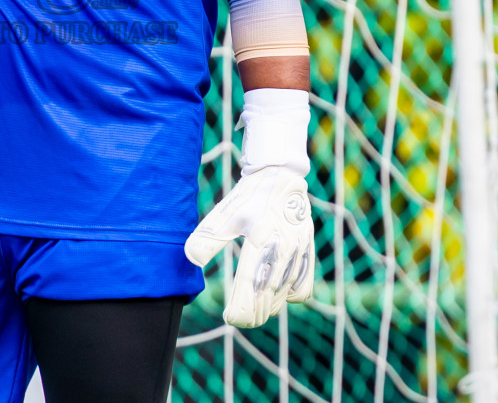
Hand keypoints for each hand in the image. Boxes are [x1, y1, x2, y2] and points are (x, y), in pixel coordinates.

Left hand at [184, 167, 315, 326]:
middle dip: (253, 314)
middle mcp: (282, 251)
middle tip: (238, 317)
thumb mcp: (224, 215)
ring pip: (283, 296)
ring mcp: (297, 255)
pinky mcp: (307, 254)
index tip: (230, 319)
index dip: (241, 309)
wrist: (281, 178)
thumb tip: (190, 259)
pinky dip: (288, 297)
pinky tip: (275, 294)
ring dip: (268, 307)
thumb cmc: (249, 197)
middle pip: (267, 298)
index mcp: (260, 241)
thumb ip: (208, 238)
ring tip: (252, 309)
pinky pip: (302, 289)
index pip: (249, 286)